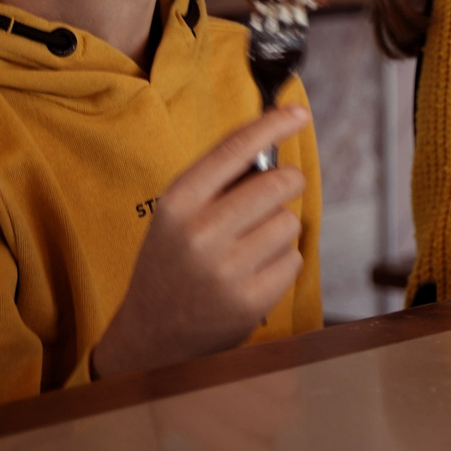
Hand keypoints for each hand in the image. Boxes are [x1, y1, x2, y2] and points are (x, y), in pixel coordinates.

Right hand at [94, 106, 311, 379]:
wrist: (151, 337)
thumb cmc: (172, 263)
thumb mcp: (176, 216)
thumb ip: (218, 181)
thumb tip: (272, 140)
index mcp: (177, 203)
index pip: (234, 149)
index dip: (272, 125)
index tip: (299, 113)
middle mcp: (200, 233)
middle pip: (280, 183)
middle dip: (285, 185)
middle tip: (270, 199)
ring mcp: (227, 269)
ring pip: (290, 222)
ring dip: (278, 231)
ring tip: (247, 250)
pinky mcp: (251, 299)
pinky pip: (293, 259)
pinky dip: (281, 264)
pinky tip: (251, 276)